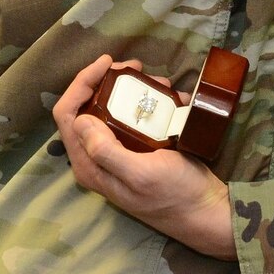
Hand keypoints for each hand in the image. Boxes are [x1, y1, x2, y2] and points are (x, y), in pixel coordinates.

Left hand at [53, 56, 235, 260]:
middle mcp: (97, 158)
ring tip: (161, 83)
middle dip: (111, 81)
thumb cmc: (175, 195)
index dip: (81, 83)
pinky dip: (148, 102)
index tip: (108, 63)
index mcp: (89, 165)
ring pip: (112, 109)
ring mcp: (117, 154)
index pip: (68, 114)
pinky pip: (133, 117)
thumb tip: (81, 120)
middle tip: (138, 68)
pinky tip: (170, 96)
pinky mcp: (136, 150)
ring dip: (133, 89)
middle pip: (88, 107)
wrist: (205, 210)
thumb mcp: (141, 173)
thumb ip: (105, 151)